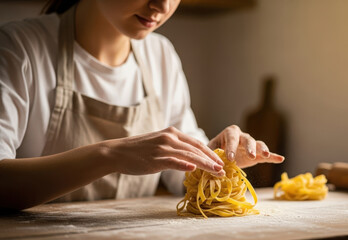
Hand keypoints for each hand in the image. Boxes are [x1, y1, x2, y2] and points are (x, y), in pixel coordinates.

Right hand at [102, 127, 224, 176]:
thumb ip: (175, 148)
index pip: (196, 143)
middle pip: (196, 149)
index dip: (210, 153)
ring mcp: (163, 148)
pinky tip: (193, 170)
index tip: (220, 162)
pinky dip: (184, 165)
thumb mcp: (159, 143)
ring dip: (204, 165)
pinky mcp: (155, 158)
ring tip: (216, 172)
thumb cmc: (138, 150)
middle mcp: (170, 138)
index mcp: (172, 133)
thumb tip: (189, 159)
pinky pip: (173, 162)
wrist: (117, 152)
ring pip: (189, 156)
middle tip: (223, 170)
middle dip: (211, 160)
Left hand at [208, 125, 284, 167]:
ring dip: (262, 149)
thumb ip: (210, 154)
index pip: (231, 139)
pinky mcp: (257, 155)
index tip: (229, 158)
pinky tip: (281, 159)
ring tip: (266, 155)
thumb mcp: (210, 150)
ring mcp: (251, 146)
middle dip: (249, 147)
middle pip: (248, 140)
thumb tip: (212, 164)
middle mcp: (243, 136)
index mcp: (230, 133)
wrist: (220, 155)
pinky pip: (266, 156)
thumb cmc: (214, 150)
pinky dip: (273, 157)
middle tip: (250, 155)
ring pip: (259, 145)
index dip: (230, 148)